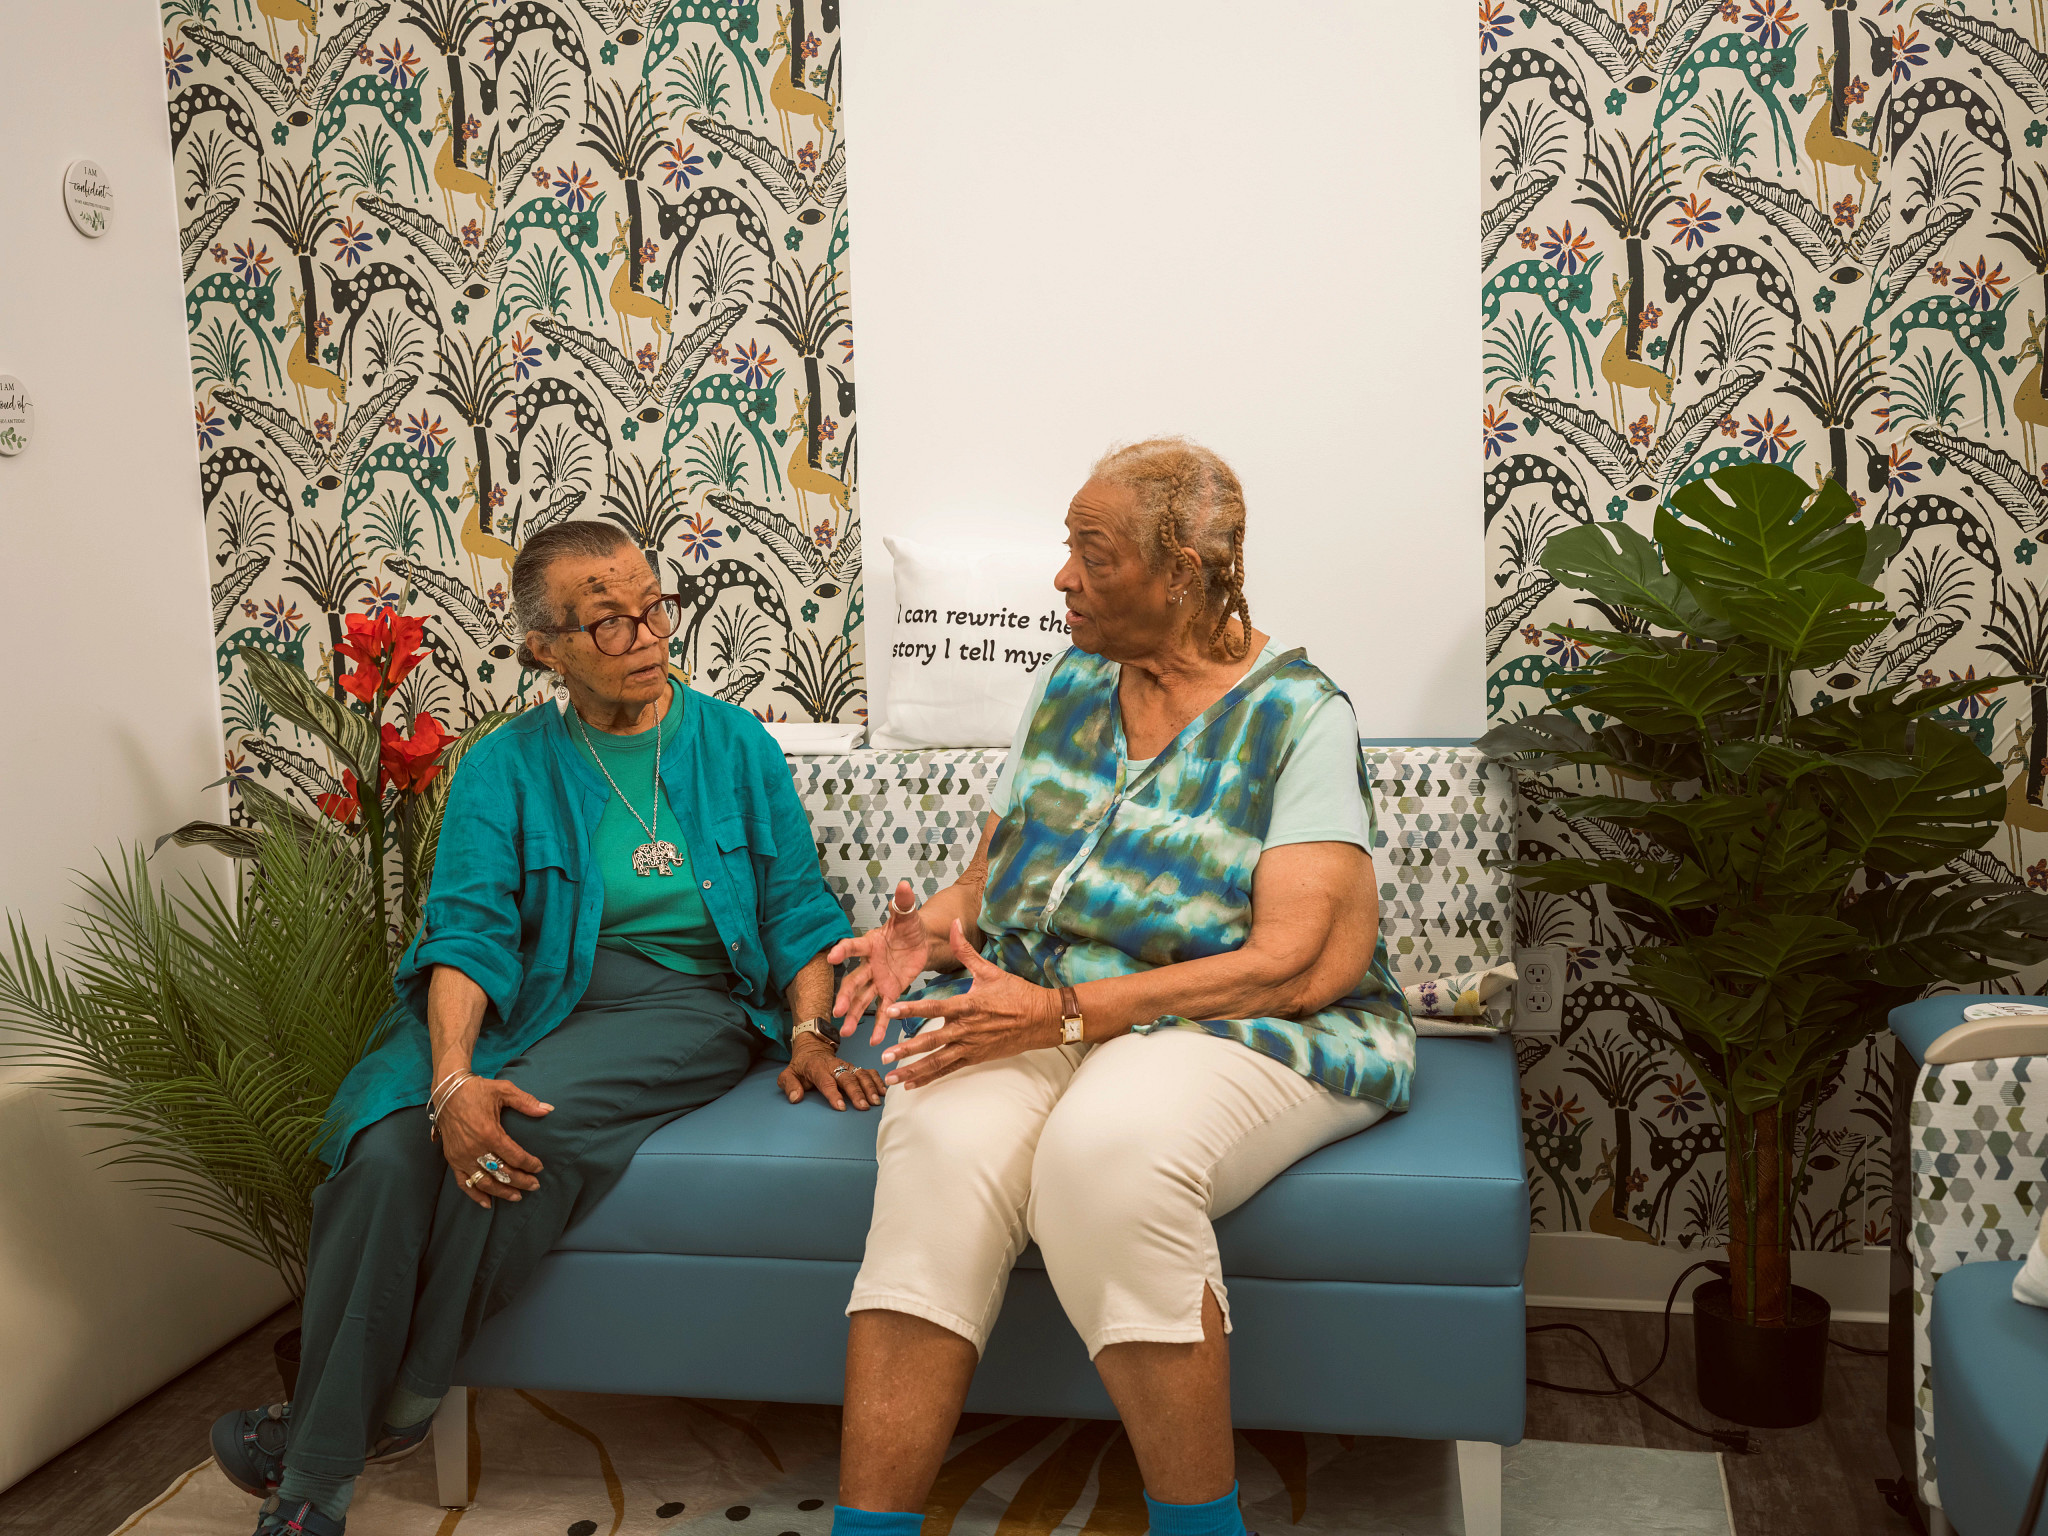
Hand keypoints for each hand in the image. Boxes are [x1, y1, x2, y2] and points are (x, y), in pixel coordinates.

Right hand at [437, 1076, 550, 1207]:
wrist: (447, 1090)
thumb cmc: (477, 1090)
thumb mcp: (504, 1090)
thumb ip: (526, 1102)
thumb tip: (548, 1110)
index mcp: (489, 1133)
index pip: (515, 1157)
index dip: (529, 1164)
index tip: (539, 1167)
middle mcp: (475, 1148)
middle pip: (502, 1173)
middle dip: (520, 1181)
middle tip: (534, 1185)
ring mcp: (462, 1156)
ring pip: (484, 1182)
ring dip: (501, 1192)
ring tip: (517, 1196)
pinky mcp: (452, 1158)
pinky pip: (463, 1182)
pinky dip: (475, 1194)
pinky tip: (487, 1203)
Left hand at [778, 1037, 885, 1109]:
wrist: (812, 1048)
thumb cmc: (801, 1066)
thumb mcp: (788, 1074)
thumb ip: (789, 1085)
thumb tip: (795, 1097)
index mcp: (817, 1068)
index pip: (826, 1082)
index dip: (833, 1094)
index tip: (841, 1107)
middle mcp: (834, 1066)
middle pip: (847, 1078)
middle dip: (857, 1092)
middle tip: (864, 1107)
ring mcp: (846, 1065)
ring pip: (860, 1074)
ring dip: (869, 1087)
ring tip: (876, 1101)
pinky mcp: (854, 1066)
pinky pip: (868, 1071)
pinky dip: (876, 1080)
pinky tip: (883, 1091)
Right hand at [828, 878, 934, 1045]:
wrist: (919, 942)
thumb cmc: (908, 927)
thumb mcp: (908, 915)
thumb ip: (904, 902)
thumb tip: (904, 885)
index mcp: (871, 943)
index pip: (854, 946)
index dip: (844, 951)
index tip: (833, 957)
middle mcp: (870, 964)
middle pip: (854, 981)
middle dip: (845, 996)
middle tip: (836, 1010)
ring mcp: (878, 980)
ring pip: (863, 999)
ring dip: (854, 1016)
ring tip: (843, 1032)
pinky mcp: (891, 991)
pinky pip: (884, 1009)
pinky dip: (880, 1024)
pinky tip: (876, 1040)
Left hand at [877, 922, 1061, 1088]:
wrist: (1042, 1019)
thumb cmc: (1017, 994)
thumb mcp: (990, 970)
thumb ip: (965, 951)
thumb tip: (952, 924)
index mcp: (967, 1005)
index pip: (934, 1008)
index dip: (911, 1010)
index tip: (891, 1011)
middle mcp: (966, 1029)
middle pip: (931, 1041)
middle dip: (906, 1050)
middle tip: (884, 1056)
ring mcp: (971, 1047)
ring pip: (937, 1061)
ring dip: (914, 1070)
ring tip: (892, 1078)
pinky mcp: (976, 1058)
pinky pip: (949, 1069)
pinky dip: (930, 1077)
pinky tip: (912, 1084)